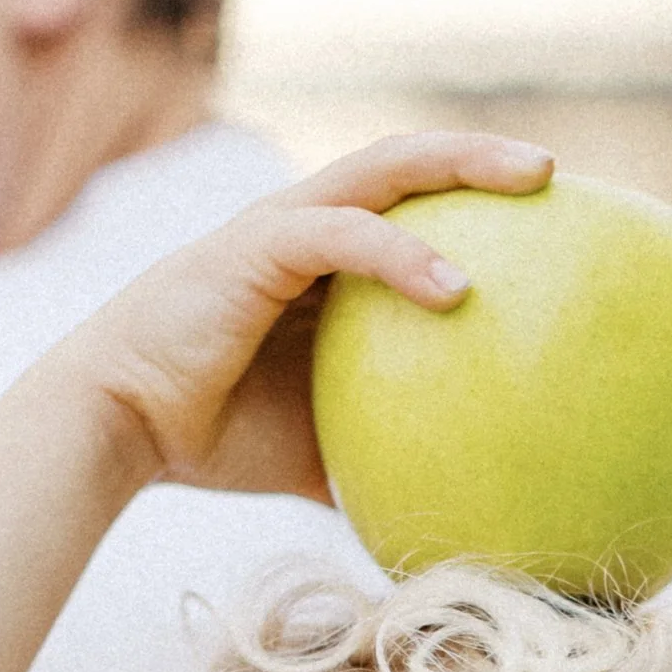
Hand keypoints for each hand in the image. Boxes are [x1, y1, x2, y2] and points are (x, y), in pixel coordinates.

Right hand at [57, 131, 551, 500]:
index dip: (472, 197)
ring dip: (460, 164)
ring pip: (381, 170)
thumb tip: (460, 514)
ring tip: (534, 179)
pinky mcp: (254, 249)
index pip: (407, 206)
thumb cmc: (214, 440)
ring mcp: (279, 230)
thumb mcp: (322, 450)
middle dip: (480, 156)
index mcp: (321, 264)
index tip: (549, 217)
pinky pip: (342, 236)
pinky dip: (401, 253)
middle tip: (555, 172)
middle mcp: (304, 229)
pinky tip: (458, 289)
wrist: (117, 429)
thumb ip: (386, 459)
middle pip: (405, 165)